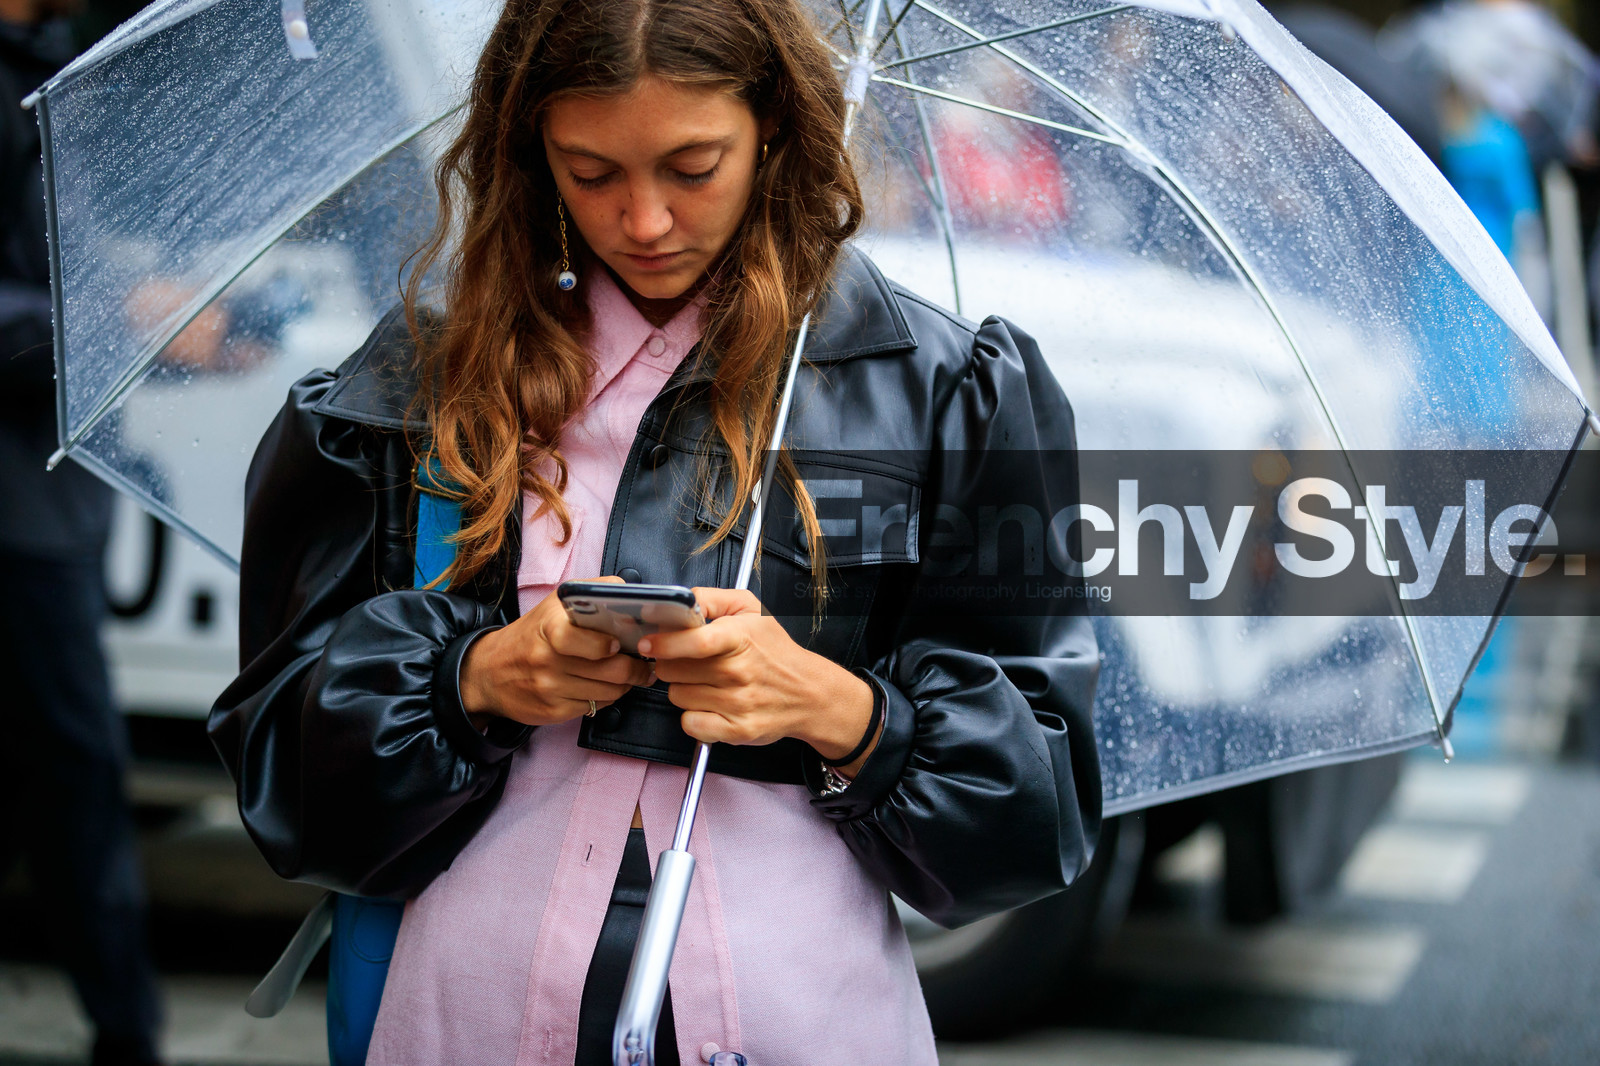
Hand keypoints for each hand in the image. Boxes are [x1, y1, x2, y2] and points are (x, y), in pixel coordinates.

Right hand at [460, 576, 653, 725]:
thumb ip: (590, 594)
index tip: (620, 643)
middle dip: (636, 669)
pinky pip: (595, 707)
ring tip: (629, 675)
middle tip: (645, 664)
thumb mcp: (553, 606)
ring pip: (609, 692)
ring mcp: (549, 688)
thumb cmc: (531, 635)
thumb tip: (629, 595)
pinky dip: (607, 698)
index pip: (586, 640)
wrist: (488, 671)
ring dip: (626, 684)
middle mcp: (547, 659)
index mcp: (549, 627)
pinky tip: (604, 687)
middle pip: (610, 671)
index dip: (610, 644)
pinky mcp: (552, 712)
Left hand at [639, 587, 879, 777]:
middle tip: (691, 662)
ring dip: (684, 689)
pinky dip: (694, 716)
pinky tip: (710, 705)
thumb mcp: (750, 609)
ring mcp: (737, 704)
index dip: (665, 642)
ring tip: (707, 682)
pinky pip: (690, 724)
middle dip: (673, 664)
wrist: (809, 693)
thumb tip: (678, 602)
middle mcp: (739, 672)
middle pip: (673, 670)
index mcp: (740, 638)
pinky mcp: (736, 730)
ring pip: (677, 696)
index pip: (695, 641)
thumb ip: (711, 599)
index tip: (649, 643)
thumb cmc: (775, 650)